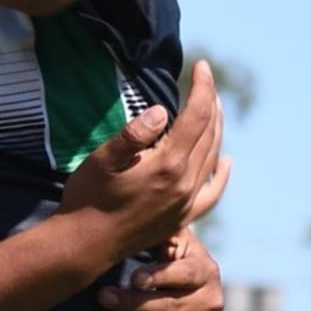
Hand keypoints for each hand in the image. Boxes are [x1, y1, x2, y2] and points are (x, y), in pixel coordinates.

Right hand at [59, 60, 227, 261]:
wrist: (84, 245)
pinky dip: (223, 172)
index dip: (202, 87)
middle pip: (210, 133)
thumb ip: (133, 134)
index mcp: (168, 165)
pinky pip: (213, 191)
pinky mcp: (183, 218)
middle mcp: (185, 184)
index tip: (202, 65)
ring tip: (213, 107)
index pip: (197, 116)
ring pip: (214, 157)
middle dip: (211, 101)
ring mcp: (187, 203)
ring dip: (217, 128)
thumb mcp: (103, 159)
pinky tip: (226, 160)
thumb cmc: (88, 197)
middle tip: (204, 80)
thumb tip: (162, 110)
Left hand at [99, 227, 224, 310]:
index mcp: (206, 270)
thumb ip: (163, 231)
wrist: (184, 291)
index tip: (133, 277)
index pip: (186, 275)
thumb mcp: (170, 240)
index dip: (161, 276)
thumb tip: (152, 216)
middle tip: (103, 297)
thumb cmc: (167, 259)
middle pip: (172, 307)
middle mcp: (213, 301)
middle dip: (134, 304)